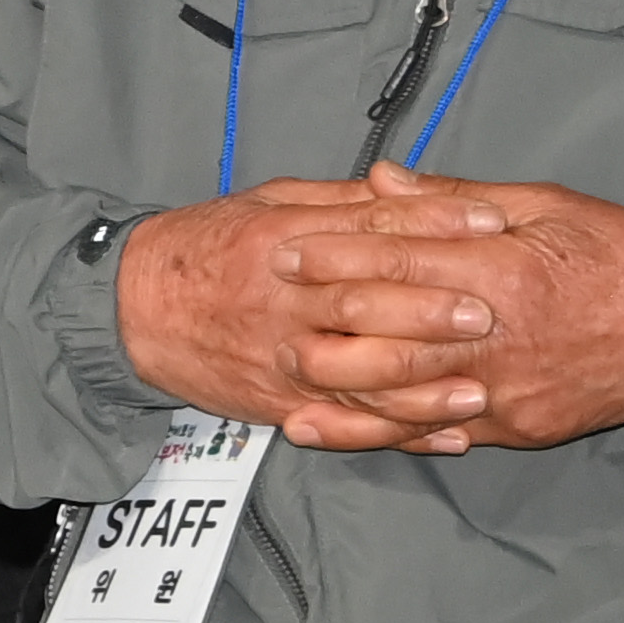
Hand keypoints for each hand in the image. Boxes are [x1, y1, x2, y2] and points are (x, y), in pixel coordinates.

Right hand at [114, 179, 491, 450]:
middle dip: (430, 308)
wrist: (132, 309)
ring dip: (423, 385)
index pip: (370, 227)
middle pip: (365, 301)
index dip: (434, 224)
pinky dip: (397, 432)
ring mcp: (280, 354)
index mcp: (283, 237)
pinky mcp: (278, 400)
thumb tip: (403, 187)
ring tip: (478, 387)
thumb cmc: (204, 247)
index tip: (491, 224)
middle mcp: (283, 296)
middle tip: (490, 311)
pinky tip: (444, 435)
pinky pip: (344, 421)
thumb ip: (337, 202)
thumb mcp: (265, 204)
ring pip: (359, 372)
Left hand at [275, 168, 623, 451]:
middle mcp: (499, 336)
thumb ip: (456, 198)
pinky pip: (444, 433)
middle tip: (269, 323)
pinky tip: (348, 432)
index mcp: (503, 270)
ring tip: (287, 389)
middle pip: (392, 339)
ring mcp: (508, 390)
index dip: (337, 257)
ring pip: (408, 399)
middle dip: (325, 332)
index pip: (401, 260)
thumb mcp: (544, 204)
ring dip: (343, 396)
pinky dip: (390, 434)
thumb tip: (382, 179)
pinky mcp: (520, 426)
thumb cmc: (619, 253)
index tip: (285, 253)